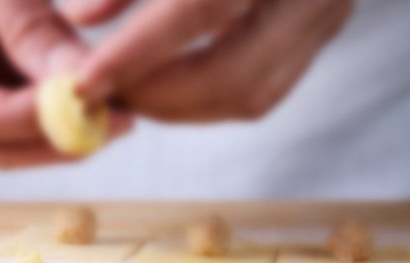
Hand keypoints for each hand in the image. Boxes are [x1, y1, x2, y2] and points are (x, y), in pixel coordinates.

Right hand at [0, 0, 131, 168]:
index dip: (17, 120)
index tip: (80, 107)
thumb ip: (26, 23)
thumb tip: (76, 84)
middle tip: (115, 122)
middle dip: (49, 140)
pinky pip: (33, 109)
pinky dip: (71, 109)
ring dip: (68, 132)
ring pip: (13, 137)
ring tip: (123, 112)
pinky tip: (114, 98)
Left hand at [68, 0, 354, 121]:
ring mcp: (327, 8)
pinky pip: (265, 89)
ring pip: (252, 94)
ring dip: (179, 106)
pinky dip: (206, 98)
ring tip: (126, 90)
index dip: (137, 52)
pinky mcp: (324, 27)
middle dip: (157, 97)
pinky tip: (163, 85)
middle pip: (235, 73)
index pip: (201, 7)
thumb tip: (81, 16)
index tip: (85, 79)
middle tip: (101, 95)